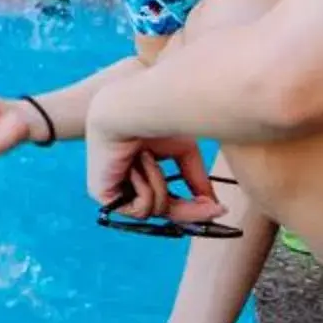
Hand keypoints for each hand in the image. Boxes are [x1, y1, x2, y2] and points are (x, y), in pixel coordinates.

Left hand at [83, 115, 223, 223]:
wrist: (128, 109)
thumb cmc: (153, 121)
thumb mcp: (183, 154)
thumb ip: (195, 180)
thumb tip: (214, 207)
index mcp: (142, 173)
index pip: (170, 200)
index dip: (194, 209)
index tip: (220, 211)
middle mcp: (126, 184)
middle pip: (165, 211)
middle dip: (191, 212)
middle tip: (214, 210)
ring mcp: (113, 190)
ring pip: (155, 211)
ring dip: (160, 186)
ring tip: (147, 157)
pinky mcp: (103, 195)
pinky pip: (140, 210)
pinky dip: (146, 188)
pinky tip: (135, 164)